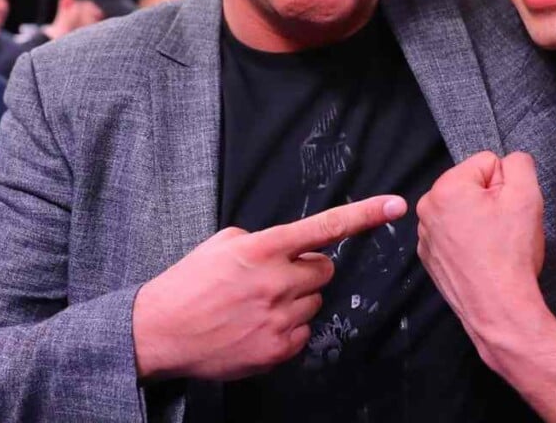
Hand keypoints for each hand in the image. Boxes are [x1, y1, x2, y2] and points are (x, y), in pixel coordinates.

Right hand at [132, 194, 406, 380]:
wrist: (159, 332)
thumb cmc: (189, 283)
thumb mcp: (223, 244)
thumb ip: (263, 240)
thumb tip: (288, 248)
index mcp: (264, 247)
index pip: (325, 226)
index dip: (365, 215)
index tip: (396, 205)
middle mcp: (277, 280)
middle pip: (324, 270)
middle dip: (306, 271)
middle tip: (273, 278)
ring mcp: (279, 317)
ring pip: (314, 302)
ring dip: (295, 300)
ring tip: (257, 304)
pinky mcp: (277, 349)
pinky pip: (303, 332)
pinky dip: (286, 328)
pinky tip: (256, 326)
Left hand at [417, 152, 544, 356]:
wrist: (499, 309)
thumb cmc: (510, 254)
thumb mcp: (527, 195)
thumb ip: (520, 164)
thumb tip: (511, 161)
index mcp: (446, 187)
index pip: (488, 163)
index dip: (506, 185)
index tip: (509, 211)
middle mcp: (427, 208)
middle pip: (473, 186)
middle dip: (492, 202)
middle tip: (504, 229)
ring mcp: (425, 235)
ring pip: (465, 210)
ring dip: (481, 221)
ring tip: (494, 246)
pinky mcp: (430, 257)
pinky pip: (455, 234)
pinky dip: (469, 241)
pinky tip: (482, 258)